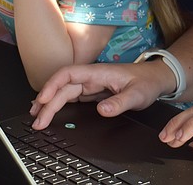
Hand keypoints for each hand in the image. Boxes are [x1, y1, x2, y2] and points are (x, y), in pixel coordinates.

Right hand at [29, 61, 172, 129]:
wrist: (155, 78)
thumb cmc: (146, 82)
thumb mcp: (137, 94)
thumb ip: (120, 102)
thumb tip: (101, 110)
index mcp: (98, 73)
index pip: (68, 74)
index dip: (52, 85)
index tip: (43, 100)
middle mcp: (91, 77)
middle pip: (62, 87)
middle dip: (47, 102)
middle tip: (37, 120)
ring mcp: (90, 84)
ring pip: (64, 92)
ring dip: (49, 103)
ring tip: (37, 116)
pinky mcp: (92, 92)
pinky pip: (71, 96)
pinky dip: (58, 103)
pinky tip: (51, 110)